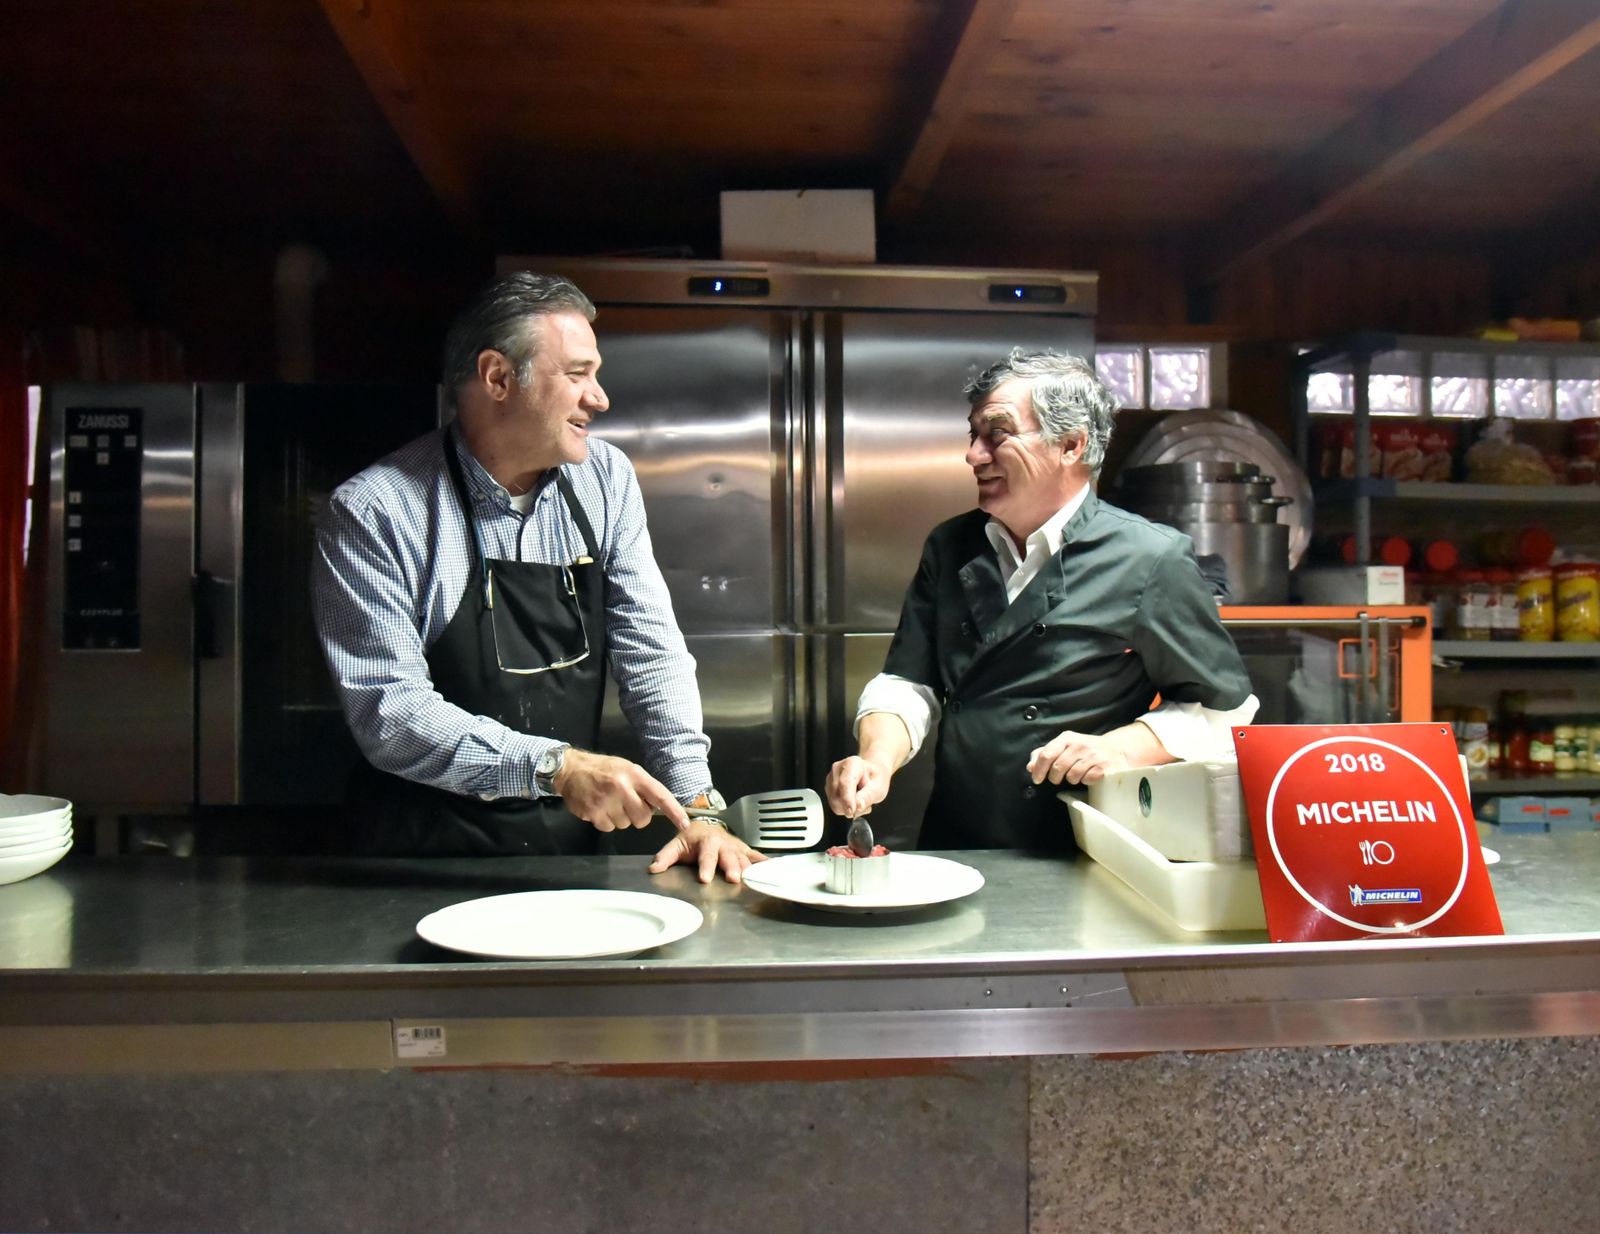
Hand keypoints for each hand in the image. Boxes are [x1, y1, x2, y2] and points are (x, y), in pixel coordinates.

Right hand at [553, 748, 688, 831]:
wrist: (571, 770)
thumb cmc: (603, 769)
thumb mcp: (627, 769)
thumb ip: (643, 786)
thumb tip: (659, 807)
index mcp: (634, 775)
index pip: (660, 796)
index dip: (674, 811)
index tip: (684, 823)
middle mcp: (621, 787)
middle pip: (643, 818)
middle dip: (638, 815)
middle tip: (627, 804)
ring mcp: (606, 802)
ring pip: (625, 825)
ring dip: (620, 817)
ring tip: (609, 802)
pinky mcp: (593, 813)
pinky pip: (609, 828)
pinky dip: (606, 821)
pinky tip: (600, 807)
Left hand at [648, 822, 766, 884]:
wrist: (705, 824)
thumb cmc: (691, 839)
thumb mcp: (676, 845)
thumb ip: (665, 857)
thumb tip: (653, 869)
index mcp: (706, 842)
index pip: (706, 856)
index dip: (706, 867)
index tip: (705, 878)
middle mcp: (723, 843)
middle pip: (728, 857)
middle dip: (732, 867)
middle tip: (734, 879)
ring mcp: (736, 846)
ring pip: (744, 857)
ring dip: (749, 868)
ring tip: (754, 879)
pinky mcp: (744, 849)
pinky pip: (756, 855)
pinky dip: (764, 862)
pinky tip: (772, 869)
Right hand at [825, 755, 892, 818]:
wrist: (870, 775)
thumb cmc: (874, 779)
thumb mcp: (879, 787)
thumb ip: (869, 796)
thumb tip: (858, 806)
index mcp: (852, 764)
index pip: (846, 783)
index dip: (847, 799)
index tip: (851, 811)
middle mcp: (838, 769)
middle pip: (838, 796)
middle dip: (852, 807)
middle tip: (866, 802)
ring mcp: (830, 779)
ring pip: (835, 804)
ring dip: (850, 809)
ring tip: (861, 799)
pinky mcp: (828, 789)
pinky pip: (835, 806)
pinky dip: (845, 808)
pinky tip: (854, 801)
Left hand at [1027, 730, 1129, 786]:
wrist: (1115, 748)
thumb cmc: (1083, 748)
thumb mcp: (1064, 745)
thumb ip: (1044, 754)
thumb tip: (1030, 767)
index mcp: (1066, 738)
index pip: (1046, 754)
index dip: (1039, 769)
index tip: (1037, 779)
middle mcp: (1079, 745)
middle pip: (1057, 768)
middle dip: (1054, 778)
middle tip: (1057, 778)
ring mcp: (1092, 756)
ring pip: (1072, 776)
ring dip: (1071, 780)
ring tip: (1075, 774)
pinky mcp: (1103, 766)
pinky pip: (1087, 780)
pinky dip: (1085, 781)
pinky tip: (1087, 775)